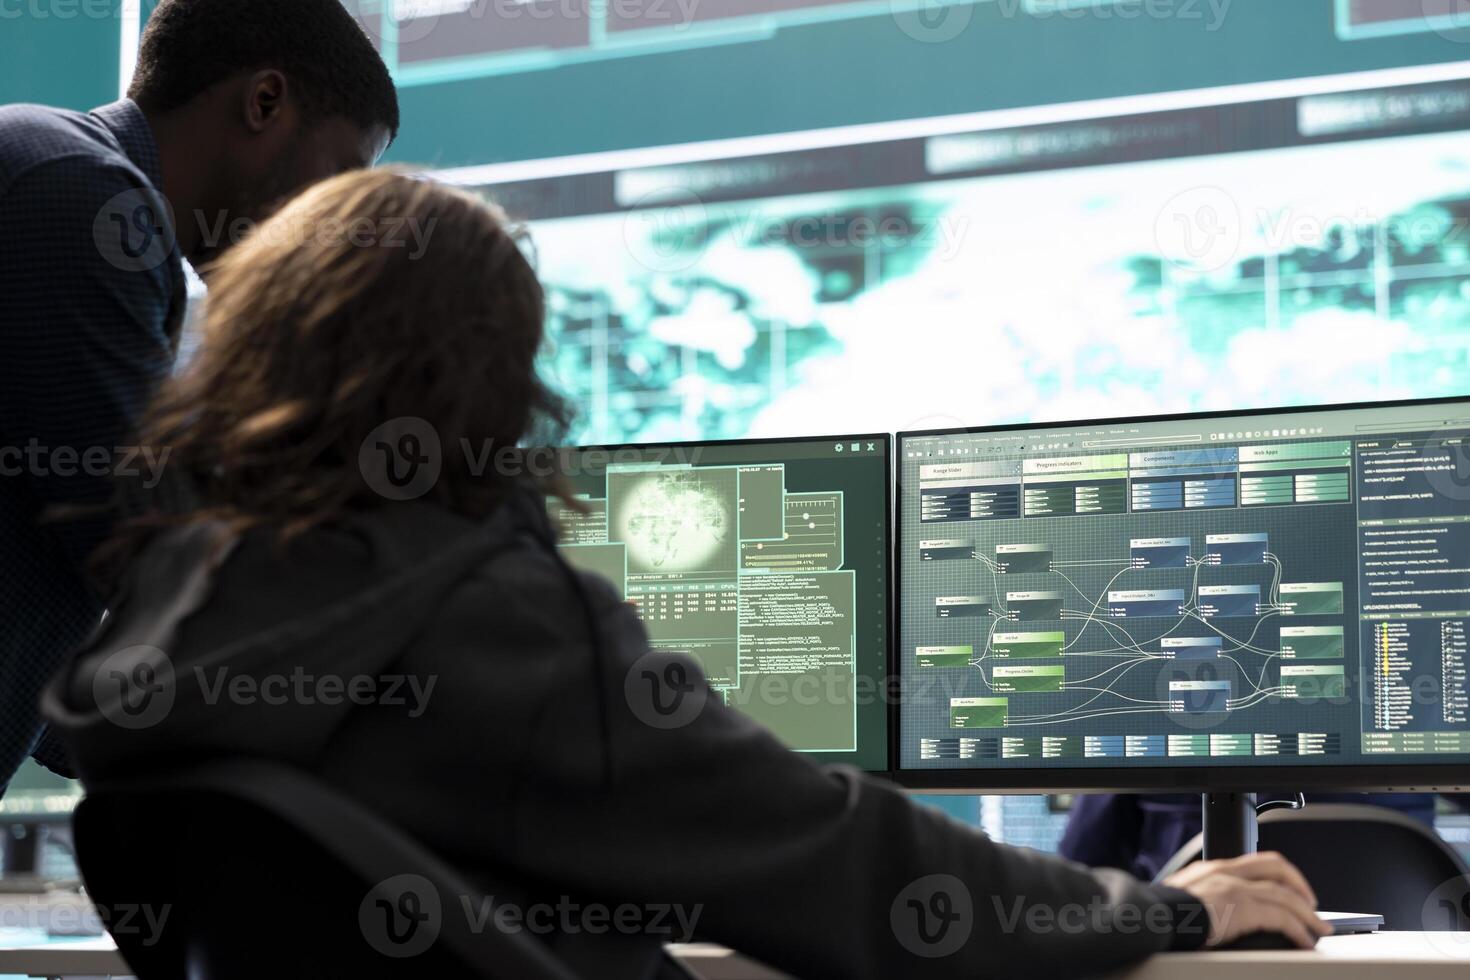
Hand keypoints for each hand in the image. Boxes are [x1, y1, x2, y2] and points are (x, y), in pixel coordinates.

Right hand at [1164, 852, 1332, 948]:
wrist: (1150, 917)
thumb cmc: (1159, 913)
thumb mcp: (1182, 898)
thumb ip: (1202, 899)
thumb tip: (1213, 916)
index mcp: (1211, 869)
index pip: (1254, 862)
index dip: (1278, 875)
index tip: (1289, 890)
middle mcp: (1225, 872)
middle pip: (1276, 866)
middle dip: (1299, 885)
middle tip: (1312, 906)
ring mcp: (1234, 887)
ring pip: (1285, 894)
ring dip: (1307, 914)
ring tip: (1318, 929)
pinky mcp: (1242, 907)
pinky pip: (1282, 916)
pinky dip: (1299, 929)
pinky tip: (1304, 941)